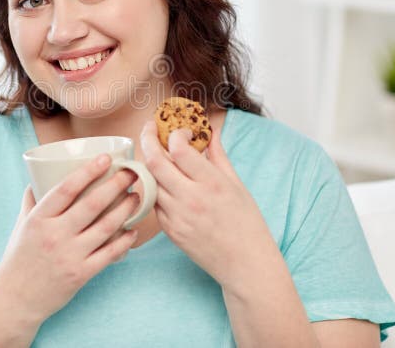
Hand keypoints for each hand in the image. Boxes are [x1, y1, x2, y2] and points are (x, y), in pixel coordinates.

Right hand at [0, 154, 140, 322]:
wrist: (15, 299)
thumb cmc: (18, 259)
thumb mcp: (21, 225)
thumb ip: (31, 200)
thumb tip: (37, 175)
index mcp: (39, 219)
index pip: (66, 189)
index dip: (88, 171)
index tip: (106, 158)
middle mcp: (54, 235)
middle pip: (92, 204)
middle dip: (116, 185)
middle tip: (131, 174)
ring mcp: (69, 255)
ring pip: (106, 227)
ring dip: (125, 209)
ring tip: (136, 197)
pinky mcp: (81, 274)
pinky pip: (109, 254)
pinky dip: (124, 241)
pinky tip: (132, 231)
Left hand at [139, 120, 274, 288]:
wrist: (246, 265)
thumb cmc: (247, 223)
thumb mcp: (236, 184)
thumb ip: (218, 155)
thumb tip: (210, 131)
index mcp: (212, 183)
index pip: (178, 149)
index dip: (175, 133)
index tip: (181, 132)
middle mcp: (191, 199)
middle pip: (154, 162)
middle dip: (147, 139)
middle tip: (149, 129)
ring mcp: (177, 217)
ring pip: (150, 181)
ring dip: (150, 165)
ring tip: (158, 155)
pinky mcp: (170, 231)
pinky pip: (154, 203)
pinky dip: (156, 188)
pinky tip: (166, 184)